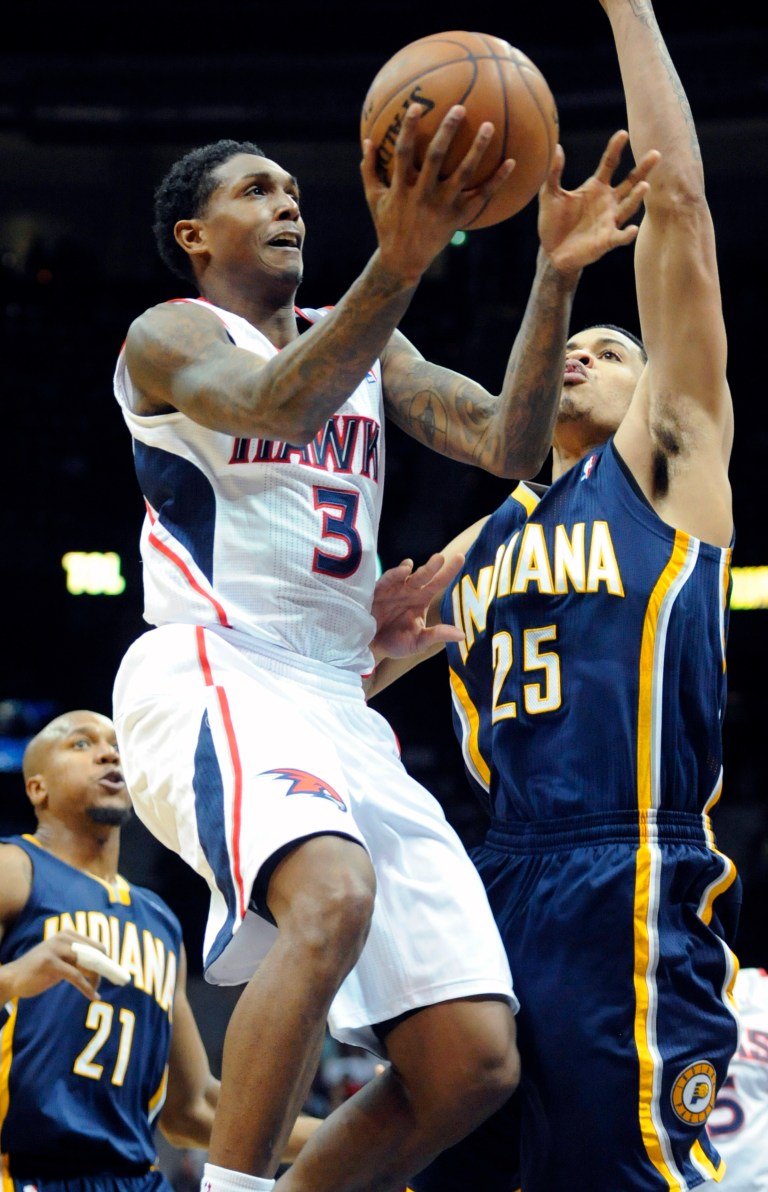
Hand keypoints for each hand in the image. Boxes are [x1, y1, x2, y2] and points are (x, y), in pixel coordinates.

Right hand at [1, 929, 103, 1000]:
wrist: (13, 978)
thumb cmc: (40, 970)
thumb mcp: (62, 961)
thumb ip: (80, 961)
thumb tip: (104, 968)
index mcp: (68, 934)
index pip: (96, 946)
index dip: (106, 960)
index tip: (113, 973)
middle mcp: (63, 938)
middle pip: (94, 954)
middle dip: (104, 970)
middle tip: (109, 983)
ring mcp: (56, 949)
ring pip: (87, 965)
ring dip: (95, 980)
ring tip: (95, 992)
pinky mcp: (50, 963)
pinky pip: (76, 976)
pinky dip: (87, 988)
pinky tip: (93, 997)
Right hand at [361, 103, 514, 285]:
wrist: (403, 260)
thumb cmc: (387, 225)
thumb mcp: (373, 199)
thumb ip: (369, 169)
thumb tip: (367, 140)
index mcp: (401, 188)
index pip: (403, 152)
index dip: (408, 129)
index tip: (416, 106)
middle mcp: (422, 195)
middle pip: (435, 158)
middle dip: (446, 132)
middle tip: (459, 108)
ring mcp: (441, 207)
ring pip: (462, 174)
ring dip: (476, 150)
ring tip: (489, 126)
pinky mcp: (457, 218)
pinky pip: (481, 197)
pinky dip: (497, 180)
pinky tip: (512, 162)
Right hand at [370, 552, 465, 662]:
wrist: (370, 648)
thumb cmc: (396, 643)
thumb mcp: (419, 642)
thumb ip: (438, 635)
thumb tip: (462, 635)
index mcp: (422, 599)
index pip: (439, 582)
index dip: (449, 570)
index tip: (461, 557)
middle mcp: (409, 590)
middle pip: (424, 575)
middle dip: (432, 566)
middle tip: (441, 558)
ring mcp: (394, 589)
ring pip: (406, 574)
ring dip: (414, 568)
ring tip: (420, 565)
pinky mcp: (378, 591)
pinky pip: (387, 579)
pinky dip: (395, 574)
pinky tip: (405, 570)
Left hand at [538, 130, 659, 275]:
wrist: (552, 253)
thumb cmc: (553, 223)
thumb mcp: (549, 195)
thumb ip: (553, 173)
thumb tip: (556, 148)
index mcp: (596, 187)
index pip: (610, 163)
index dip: (616, 149)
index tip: (623, 134)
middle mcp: (608, 202)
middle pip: (630, 182)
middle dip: (643, 169)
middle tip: (655, 154)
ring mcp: (609, 221)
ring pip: (628, 207)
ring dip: (636, 198)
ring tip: (644, 186)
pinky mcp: (606, 241)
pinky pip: (619, 237)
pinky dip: (626, 234)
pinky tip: (632, 229)